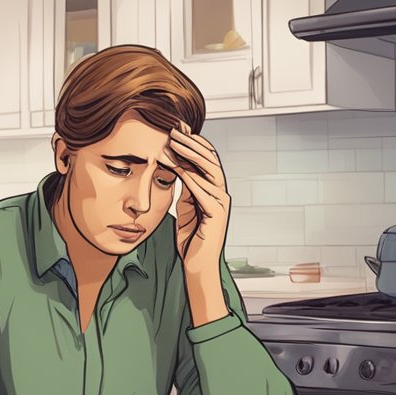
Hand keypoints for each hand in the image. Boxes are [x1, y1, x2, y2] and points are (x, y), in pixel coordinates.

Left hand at [165, 122, 230, 278]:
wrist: (198, 264)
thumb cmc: (191, 238)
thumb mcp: (185, 208)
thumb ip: (186, 190)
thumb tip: (179, 170)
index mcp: (214, 191)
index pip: (206, 160)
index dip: (193, 144)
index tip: (177, 130)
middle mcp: (221, 194)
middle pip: (210, 161)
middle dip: (192, 144)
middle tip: (174, 131)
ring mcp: (221, 204)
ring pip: (209, 172)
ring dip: (190, 156)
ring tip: (174, 144)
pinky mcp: (217, 215)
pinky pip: (204, 192)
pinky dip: (191, 179)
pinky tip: (179, 168)